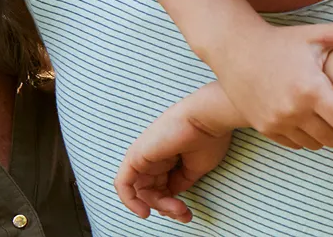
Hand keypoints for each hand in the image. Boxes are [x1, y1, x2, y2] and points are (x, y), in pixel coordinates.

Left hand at [113, 99, 234, 222]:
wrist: (208, 119)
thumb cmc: (208, 138)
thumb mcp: (196, 168)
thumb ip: (180, 182)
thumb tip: (171, 195)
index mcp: (167, 158)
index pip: (161, 187)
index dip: (171, 203)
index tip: (186, 212)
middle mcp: (153, 157)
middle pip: (151, 191)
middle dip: (166, 206)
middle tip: (183, 213)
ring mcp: (143, 157)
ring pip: (140, 191)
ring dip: (157, 205)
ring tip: (176, 209)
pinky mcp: (135, 157)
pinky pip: (123, 184)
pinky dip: (130, 200)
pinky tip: (144, 212)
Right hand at [209, 16, 332, 149]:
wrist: (236, 50)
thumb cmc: (280, 41)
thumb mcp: (316, 35)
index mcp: (312, 90)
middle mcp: (294, 111)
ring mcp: (277, 122)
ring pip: (315, 144)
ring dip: (326, 134)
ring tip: (328, 116)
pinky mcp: (264, 129)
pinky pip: (295, 144)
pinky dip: (306, 136)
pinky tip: (308, 119)